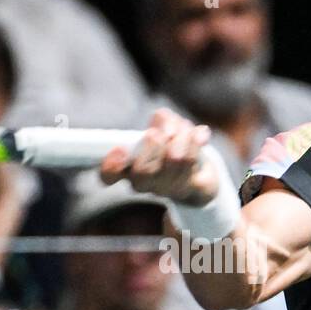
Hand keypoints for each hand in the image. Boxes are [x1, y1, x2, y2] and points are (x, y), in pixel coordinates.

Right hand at [100, 107, 215, 203]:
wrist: (200, 173)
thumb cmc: (173, 145)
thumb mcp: (163, 126)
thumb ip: (162, 120)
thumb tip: (169, 130)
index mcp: (129, 169)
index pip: (109, 176)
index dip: (112, 166)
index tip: (119, 148)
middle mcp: (147, 184)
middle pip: (143, 174)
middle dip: (153, 147)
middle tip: (157, 134)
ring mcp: (170, 189)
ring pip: (173, 161)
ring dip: (180, 137)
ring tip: (184, 130)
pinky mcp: (193, 188)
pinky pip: (193, 164)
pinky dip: (196, 142)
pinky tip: (200, 135)